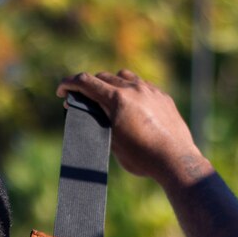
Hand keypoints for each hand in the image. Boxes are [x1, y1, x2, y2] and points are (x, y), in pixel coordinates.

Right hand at [56, 71, 210, 187]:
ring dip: (112, 83)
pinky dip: (131, 90)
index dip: (69, 84)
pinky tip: (132, 105)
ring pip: (124, 76)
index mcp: (117, 99)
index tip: (61, 91)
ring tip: (108, 98)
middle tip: (83, 99)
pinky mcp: (163, 97)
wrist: (175, 160)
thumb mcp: (112, 140)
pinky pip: (142, 85)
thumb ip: (100, 120)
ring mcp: (150, 90)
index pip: (85, 82)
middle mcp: (133, 88)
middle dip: (89, 85)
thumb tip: (91, 110)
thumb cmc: (141, 157)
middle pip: (103, 77)